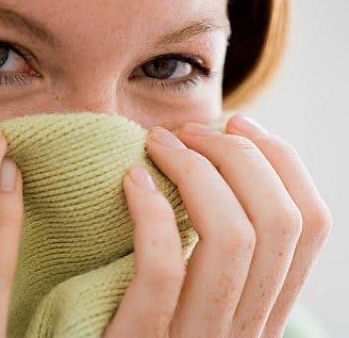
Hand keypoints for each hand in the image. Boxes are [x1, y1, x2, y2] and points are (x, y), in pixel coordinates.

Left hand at [103, 116, 331, 336]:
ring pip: (232, 239)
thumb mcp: (198, 283)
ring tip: (160, 144)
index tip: (238, 123)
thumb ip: (218, 241)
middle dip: (236, 154)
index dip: (281, 161)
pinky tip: (131, 181)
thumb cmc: (138, 316)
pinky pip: (163, 271)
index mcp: (264, 308)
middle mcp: (245, 329)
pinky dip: (151, 213)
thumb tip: (223, 158)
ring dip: (197, 172)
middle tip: (189, 131)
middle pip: (276, 222)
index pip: (310, 225)